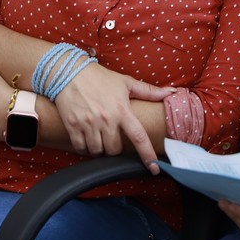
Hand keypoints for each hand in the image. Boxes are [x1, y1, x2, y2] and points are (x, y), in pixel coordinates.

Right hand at [53, 62, 172, 170]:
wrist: (69, 71)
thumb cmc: (99, 77)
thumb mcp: (126, 82)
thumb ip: (149, 91)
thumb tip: (171, 92)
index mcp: (122, 110)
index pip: (139, 137)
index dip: (148, 155)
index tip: (154, 168)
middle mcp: (106, 119)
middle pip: (115, 150)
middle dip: (114, 148)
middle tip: (111, 137)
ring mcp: (88, 124)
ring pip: (98, 151)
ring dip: (99, 149)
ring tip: (98, 137)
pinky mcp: (73, 126)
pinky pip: (81, 148)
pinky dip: (84, 148)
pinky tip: (86, 138)